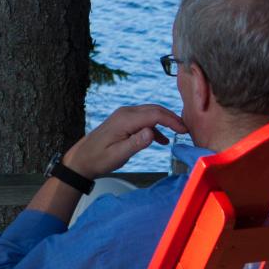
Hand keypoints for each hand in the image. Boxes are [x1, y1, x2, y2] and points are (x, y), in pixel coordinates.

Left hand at [62, 104, 187, 179]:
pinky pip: (144, 119)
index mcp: (125, 120)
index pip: (154, 114)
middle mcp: (125, 113)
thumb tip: (152, 132)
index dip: (172, 120)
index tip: (185, 130)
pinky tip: (162, 139)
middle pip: (154, 110)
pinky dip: (155, 126)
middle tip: (186, 130)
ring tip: (179, 133)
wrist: (82, 158)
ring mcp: (124, 115)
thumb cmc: (99, 159)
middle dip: (172, 118)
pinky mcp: (123, 121)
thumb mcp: (118, 155)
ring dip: (165, 121)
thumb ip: (136, 143)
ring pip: (150, 113)